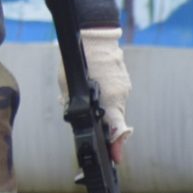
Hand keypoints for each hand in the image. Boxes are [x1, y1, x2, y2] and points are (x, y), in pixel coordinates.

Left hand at [59, 27, 132, 161]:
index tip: (116, 159)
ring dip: (105, 109)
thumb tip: (75, 120)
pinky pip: (116, 94)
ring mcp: (124, 86)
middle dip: (106, 127)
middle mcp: (121, 95)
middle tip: (95, 132)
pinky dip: (108, 96)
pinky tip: (96, 89)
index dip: (116, 147)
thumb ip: (74, 105)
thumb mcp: (67, 87)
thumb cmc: (78, 60)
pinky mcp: (124, 79)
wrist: (94, 34)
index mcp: (110, 100)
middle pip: (116, 120)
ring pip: (116, 106)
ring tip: (91, 103)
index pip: (118, 131)